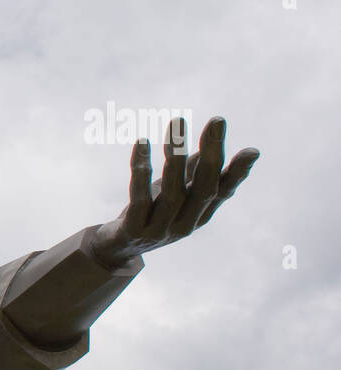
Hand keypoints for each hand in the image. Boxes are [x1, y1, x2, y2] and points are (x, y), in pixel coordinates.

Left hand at [90, 117, 257, 267]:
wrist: (115, 248)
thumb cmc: (150, 213)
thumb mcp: (173, 192)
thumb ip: (192, 172)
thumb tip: (212, 144)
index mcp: (198, 215)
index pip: (223, 192)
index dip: (238, 173)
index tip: (252, 151)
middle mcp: (184, 225)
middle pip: (203, 189)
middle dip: (212, 154)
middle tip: (217, 121)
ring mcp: (160, 231)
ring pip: (172, 193)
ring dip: (175, 156)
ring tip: (178, 123)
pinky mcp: (134, 231)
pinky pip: (139, 198)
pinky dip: (141, 170)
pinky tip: (141, 144)